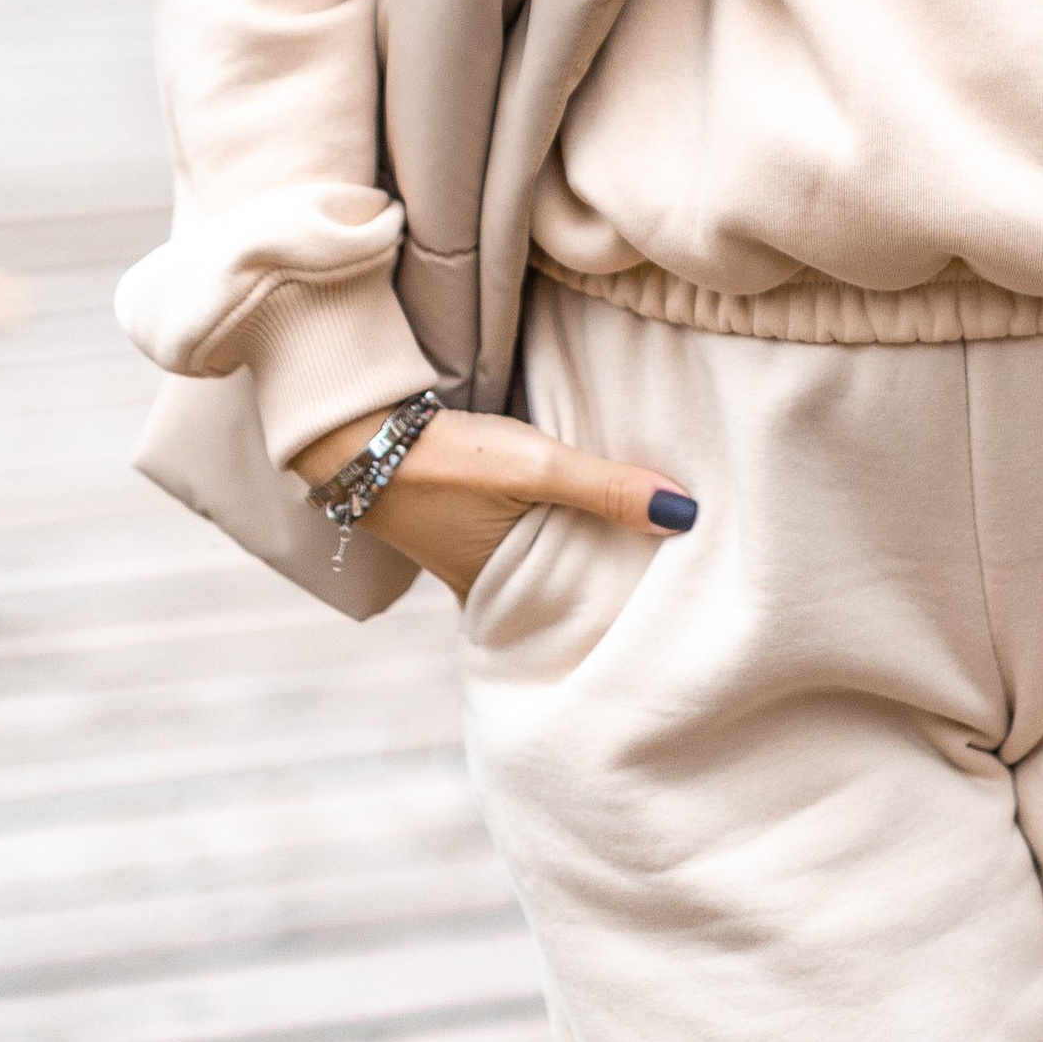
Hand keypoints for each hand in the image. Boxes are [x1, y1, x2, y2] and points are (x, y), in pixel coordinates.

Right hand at [292, 403, 696, 600]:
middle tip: (673, 573)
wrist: (356, 430)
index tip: (675, 603)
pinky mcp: (462, 519)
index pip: (579, 611)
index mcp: (503, 593)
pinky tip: (580, 508)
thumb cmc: (445, 457)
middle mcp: (486, 585)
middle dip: (608, 578)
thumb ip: (607, 488)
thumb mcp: (534, 468)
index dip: (623, 605)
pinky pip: (522, 530)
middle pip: (563, 584)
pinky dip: (551, 523)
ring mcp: (469, 553)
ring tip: (641, 539)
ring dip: (579, 545)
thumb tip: (685, 514)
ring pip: (543, 556)